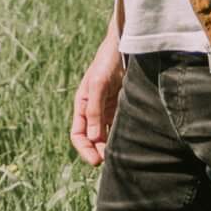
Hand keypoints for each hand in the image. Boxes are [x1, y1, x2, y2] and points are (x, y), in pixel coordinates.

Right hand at [70, 29, 123, 166]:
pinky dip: (123, 138)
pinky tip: (132, 145)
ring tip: (123, 159)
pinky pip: (120, 127)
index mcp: (82, 106)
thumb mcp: (98, 84)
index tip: (96, 161)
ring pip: (107, 136)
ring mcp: (108, 110)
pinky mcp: (122, 108)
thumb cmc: (107, 62)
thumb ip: (94, 110)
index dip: (84, 149)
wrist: (125, 46)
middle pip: (93, 139)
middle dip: (99, 152)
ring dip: (112, 148)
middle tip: (113, 163)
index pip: (78, 134)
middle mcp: (94, 111)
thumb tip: (92, 137)